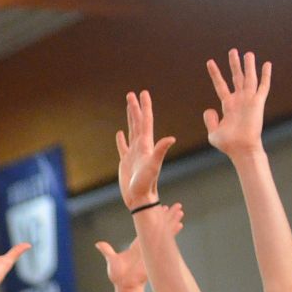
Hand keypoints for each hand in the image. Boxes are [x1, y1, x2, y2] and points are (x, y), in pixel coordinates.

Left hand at [95, 208, 182, 290]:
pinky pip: (167, 243)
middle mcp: (146, 244)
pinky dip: (173, 234)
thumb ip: (107, 251)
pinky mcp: (157, 255)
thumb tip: (98, 243)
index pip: (146, 227)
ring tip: (180, 211)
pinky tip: (180, 225)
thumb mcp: (112, 261)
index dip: (153, 217)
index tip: (160, 208)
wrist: (126, 286)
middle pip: (158, 226)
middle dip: (167, 216)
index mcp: (137, 244)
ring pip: (164, 232)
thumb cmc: (118, 276)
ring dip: (172, 221)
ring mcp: (153, 249)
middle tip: (176, 206)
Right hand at [116, 90, 174, 209]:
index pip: (145, 121)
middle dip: (135, 108)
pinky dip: (121, 139)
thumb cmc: (146, 183)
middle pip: (138, 122)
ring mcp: (133, 153)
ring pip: (131, 131)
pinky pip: (123, 146)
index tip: (142, 93)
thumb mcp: (153, 165)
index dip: (144, 107)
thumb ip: (161, 150)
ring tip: (128, 107)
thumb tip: (171, 138)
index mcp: (146, 144)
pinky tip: (119, 133)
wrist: (140, 198)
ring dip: (129, 118)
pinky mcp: (126, 162)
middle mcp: (141, 146)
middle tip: (132, 94)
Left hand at [205, 48, 271, 162]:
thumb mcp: (213, 133)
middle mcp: (239, 100)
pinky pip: (263, 86)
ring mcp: (249, 100)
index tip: (210, 62)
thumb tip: (209, 109)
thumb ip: (210, 120)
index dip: (215, 73)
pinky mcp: (258, 103)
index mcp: (228, 105)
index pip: (220, 85)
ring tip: (248, 53)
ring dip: (248, 66)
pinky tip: (267, 64)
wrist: (241, 149)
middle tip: (232, 51)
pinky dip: (265, 75)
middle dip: (234, 64)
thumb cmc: (228, 144)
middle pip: (236, 77)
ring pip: (249, 78)